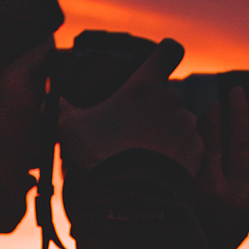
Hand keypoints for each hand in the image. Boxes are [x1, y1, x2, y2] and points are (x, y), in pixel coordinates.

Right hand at [58, 39, 203, 176]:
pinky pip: (188, 146)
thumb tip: (51, 96)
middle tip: (133, 130)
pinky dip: (177, 154)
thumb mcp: (72, 128)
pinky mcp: (197, 150)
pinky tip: (158, 167)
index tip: (159, 59)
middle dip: (153, 109)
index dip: (164, 52)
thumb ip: (62, 106)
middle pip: (167, 95)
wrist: (133, 197)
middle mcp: (172, 100)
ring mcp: (187, 125)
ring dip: (166, 131)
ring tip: (144, 153)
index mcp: (145, 86)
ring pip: (178, 121)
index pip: (168, 51)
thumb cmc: (103, 155)